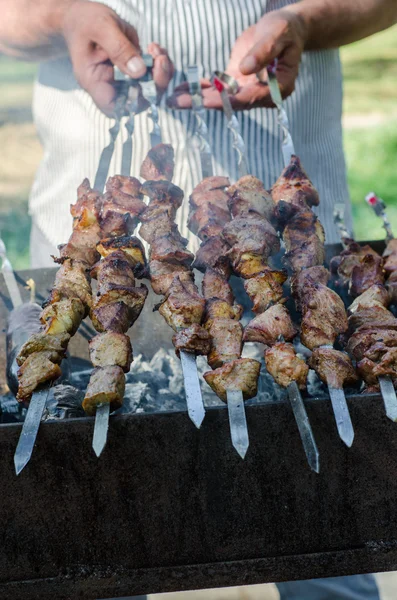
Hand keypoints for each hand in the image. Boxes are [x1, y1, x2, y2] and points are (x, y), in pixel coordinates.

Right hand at [61, 1, 173, 115]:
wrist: (82, 15)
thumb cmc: (84, 20)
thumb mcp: (101, 28)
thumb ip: (119, 49)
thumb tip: (139, 71)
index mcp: (94, 81)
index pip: (114, 108)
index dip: (134, 103)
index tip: (147, 82)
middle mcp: (109, 85)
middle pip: (138, 100)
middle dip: (155, 83)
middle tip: (160, 59)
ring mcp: (123, 79)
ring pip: (149, 89)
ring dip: (161, 72)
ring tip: (157, 50)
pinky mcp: (133, 69)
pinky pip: (152, 75)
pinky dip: (159, 63)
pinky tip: (155, 48)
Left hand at [167, 8, 306, 110]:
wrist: (286, 28)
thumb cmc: (286, 29)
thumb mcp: (277, 34)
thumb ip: (263, 52)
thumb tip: (244, 70)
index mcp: (278, 88)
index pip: (248, 98)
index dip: (225, 100)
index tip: (203, 101)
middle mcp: (262, 95)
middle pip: (230, 103)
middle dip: (202, 103)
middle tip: (176, 103)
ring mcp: (248, 91)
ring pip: (220, 99)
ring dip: (196, 100)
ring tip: (171, 100)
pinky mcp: (237, 84)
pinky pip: (217, 90)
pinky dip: (199, 90)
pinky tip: (180, 90)